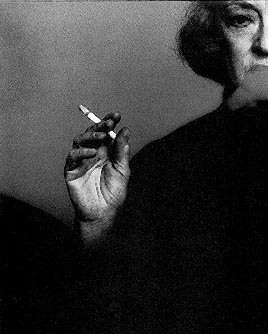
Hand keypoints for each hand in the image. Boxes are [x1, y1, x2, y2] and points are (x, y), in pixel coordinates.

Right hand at [65, 112, 129, 242]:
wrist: (103, 213)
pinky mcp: (71, 170)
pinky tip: (92, 153)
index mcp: (104, 152)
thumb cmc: (113, 193)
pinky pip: (72, 156)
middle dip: (100, 125)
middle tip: (109, 122)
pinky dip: (82, 152)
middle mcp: (91, 153)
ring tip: (102, 136)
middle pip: (92, 133)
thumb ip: (122, 152)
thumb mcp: (122, 171)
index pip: (105, 133)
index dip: (109, 122)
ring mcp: (80, 161)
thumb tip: (125, 130)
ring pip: (79, 140)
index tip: (117, 116)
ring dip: (90, 135)